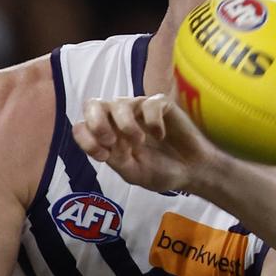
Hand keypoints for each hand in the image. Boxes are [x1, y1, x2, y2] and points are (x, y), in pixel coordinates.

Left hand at [71, 94, 214, 191]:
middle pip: (94, 104)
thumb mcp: (132, 172)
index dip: (86, 138)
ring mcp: (140, 110)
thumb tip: (94, 140)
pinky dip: (153, 121)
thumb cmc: (161, 171)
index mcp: (108, 135)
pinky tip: (161, 135)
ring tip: (140, 142)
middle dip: (97, 121)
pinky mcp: (160, 104)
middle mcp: (119, 119)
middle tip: (111, 140)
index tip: (104, 156)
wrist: (192, 171)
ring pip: (120, 102)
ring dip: (126, 125)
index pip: (82, 126)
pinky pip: (149, 104)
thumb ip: (113, 158)